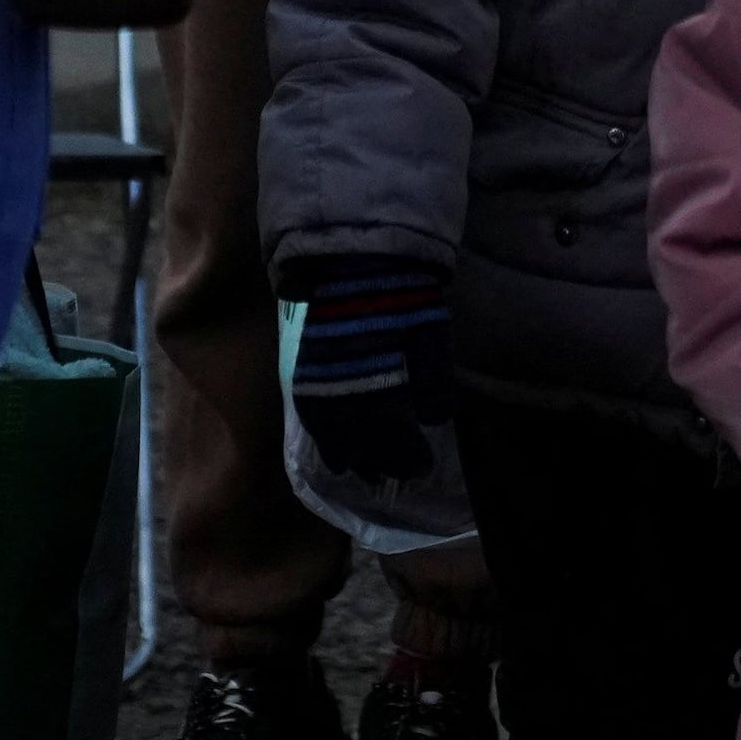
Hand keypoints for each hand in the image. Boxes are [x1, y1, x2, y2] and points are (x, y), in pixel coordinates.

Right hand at [288, 266, 456, 487]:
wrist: (354, 261)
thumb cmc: (400, 298)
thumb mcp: (430, 336)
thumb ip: (433, 380)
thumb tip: (434, 419)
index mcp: (381, 388)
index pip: (396, 439)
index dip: (409, 458)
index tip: (423, 468)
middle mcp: (348, 395)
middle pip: (363, 445)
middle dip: (379, 464)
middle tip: (391, 479)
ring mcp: (323, 384)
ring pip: (333, 436)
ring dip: (348, 457)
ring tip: (358, 472)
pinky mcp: (306, 370)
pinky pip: (311, 415)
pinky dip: (322, 435)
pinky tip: (330, 444)